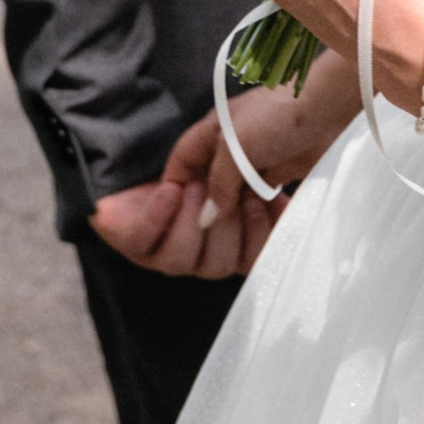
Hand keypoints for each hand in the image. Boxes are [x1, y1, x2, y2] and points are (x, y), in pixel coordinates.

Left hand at [90, 150, 282, 282]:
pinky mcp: (134, 244)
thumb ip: (263, 187)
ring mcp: (168, 256)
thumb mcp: (239, 162)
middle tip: (230, 186)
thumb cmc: (205, 161)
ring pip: (184, 259)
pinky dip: (159, 214)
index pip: (254, 261)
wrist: (150, 159)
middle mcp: (203, 259)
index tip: (267, 198)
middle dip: (226, 224)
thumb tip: (289, 202)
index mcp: (233, 247)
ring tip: (197, 183)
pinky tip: (171, 189)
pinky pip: (144, 239)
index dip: (263, 234)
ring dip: (192, 219)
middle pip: (220, 264)